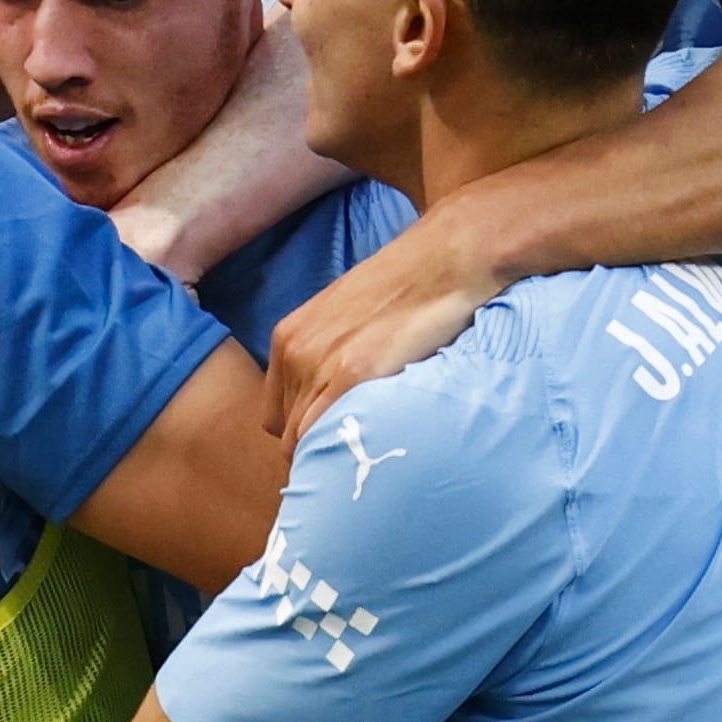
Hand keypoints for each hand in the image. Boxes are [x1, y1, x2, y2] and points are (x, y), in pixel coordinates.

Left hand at [262, 206, 499, 447]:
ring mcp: (321, 364)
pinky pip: (329, 437)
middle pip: (287, 434)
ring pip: (304, 443)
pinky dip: (345, 455)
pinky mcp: (355, 374)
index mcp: (288, 337)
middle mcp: (295, 352)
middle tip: (357, 461)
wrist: (446, 258)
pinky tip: (373, 455)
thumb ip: (330, 355)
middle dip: (318, 452)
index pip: (276, 415)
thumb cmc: (408, 287)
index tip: (335, 444)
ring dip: (332, 459)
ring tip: (368, 462)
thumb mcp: (349, 317)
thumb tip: (335, 401)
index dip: (305, 435)